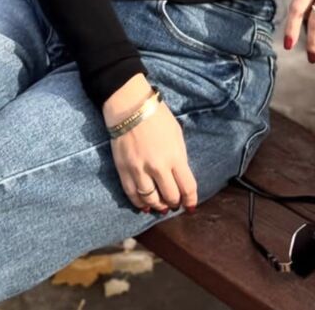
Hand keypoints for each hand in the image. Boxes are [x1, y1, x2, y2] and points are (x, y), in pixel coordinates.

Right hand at [108, 96, 197, 214]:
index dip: (190, 200)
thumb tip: (180, 178)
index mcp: (175, 156)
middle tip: (174, 202)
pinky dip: (139, 203)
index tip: (190, 206)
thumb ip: (179, 158)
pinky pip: (133, 195)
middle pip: (170, 197)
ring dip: (158, 205)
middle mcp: (158, 167)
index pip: (187, 187)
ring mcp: (139, 170)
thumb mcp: (177, 135)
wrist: (130, 107)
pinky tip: (144, 205)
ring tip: (160, 205)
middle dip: (174, 202)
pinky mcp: (124, 171)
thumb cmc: (158, 117)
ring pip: (151, 200)